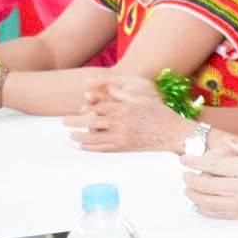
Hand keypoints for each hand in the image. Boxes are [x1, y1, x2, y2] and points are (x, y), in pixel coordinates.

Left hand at [66, 74, 190, 152]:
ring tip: (71, 135)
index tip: (78, 108)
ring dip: (80, 136)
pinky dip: (91, 147)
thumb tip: (110, 89)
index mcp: (124, 108)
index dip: (87, 107)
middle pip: (91, 122)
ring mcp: (122, 136)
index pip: (99, 107)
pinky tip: (84, 146)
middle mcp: (120, 122)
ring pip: (94, 137)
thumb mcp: (144, 99)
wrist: (174, 133)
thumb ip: (125, 95)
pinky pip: (103, 148)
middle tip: (64, 121)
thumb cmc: (161, 114)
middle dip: (75, 121)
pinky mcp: (125, 147)